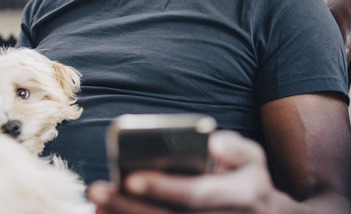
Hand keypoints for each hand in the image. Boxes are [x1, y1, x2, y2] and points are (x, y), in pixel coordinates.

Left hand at [87, 130, 289, 213]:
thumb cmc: (246, 178)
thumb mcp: (252, 157)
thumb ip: (235, 148)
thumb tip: (214, 143)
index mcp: (244, 194)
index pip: (199, 194)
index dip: (166, 188)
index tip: (132, 178)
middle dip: (131, 207)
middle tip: (98, 190)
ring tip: (97, 202)